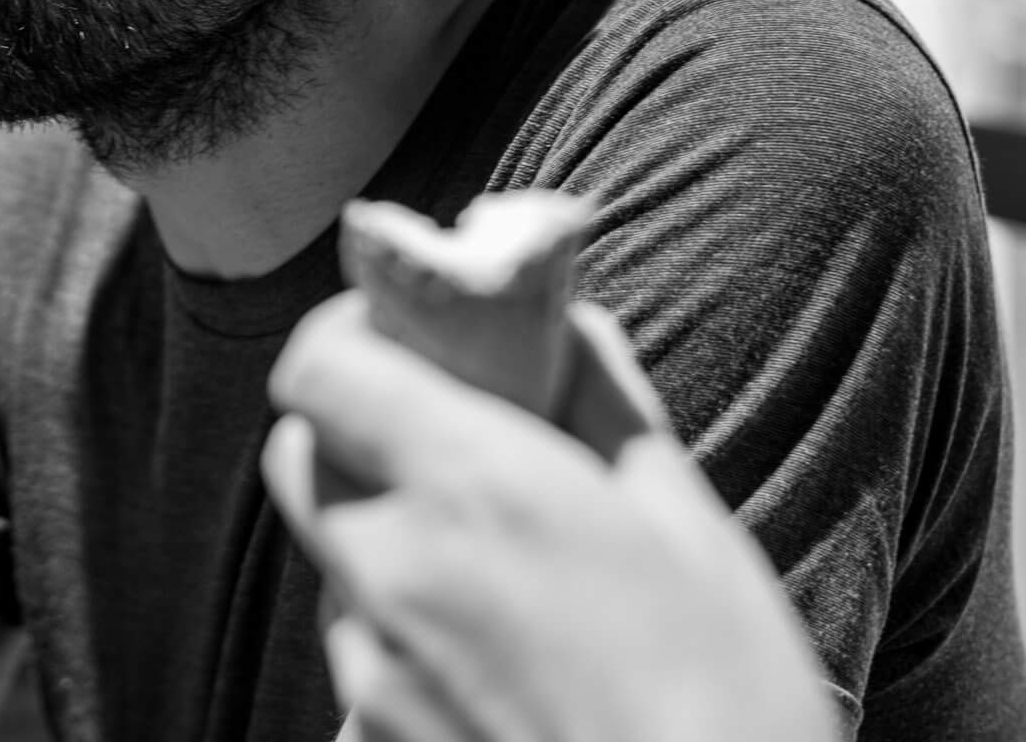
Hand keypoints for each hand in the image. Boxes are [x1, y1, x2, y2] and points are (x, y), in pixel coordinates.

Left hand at [265, 297, 842, 741]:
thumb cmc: (722, 693)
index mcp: (466, 485)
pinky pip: (365, 655)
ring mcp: (371, 667)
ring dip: (389, 544)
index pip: (318, 368)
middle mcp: (392, 569)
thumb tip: (569, 326)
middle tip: (447, 446)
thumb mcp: (688, 522)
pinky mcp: (370, 738)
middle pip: (303, 460)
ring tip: (503, 576)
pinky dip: (407, 636)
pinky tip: (500, 660)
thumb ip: (606, 404)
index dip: (347, 338)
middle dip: (356, 436)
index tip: (401, 340)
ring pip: (336, 562)